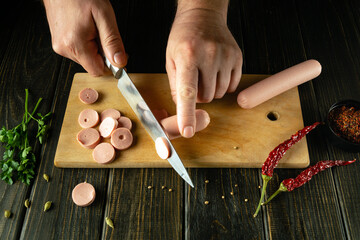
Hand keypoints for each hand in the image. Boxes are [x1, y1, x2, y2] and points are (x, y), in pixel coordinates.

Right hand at [43, 0, 126, 75]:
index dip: (110, 63)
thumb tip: (120, 62)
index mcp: (75, 44)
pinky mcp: (58, 42)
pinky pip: (78, 50)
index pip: (98, 71)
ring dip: (93, 46)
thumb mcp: (104, 16)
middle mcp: (64, 49)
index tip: (115, 50)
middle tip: (101, 31)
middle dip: (101, 52)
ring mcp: (59, 46)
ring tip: (91, 26)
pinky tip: (84, 27)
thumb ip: (112, 42)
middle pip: (92, 64)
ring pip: (85, 58)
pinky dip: (85, 42)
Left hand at [166, 8, 242, 137]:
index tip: (187, 131)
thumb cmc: (183, 37)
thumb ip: (175, 85)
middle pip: (206, 97)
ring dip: (210, 90)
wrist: (203, 15)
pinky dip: (222, 84)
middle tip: (194, 78)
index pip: (187, 91)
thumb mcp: (171, 58)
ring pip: (219, 94)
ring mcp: (226, 56)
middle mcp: (209, 55)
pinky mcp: (238, 57)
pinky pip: (231, 86)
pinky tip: (216, 70)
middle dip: (198, 95)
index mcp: (187, 55)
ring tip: (205, 71)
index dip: (186, 114)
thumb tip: (183, 107)